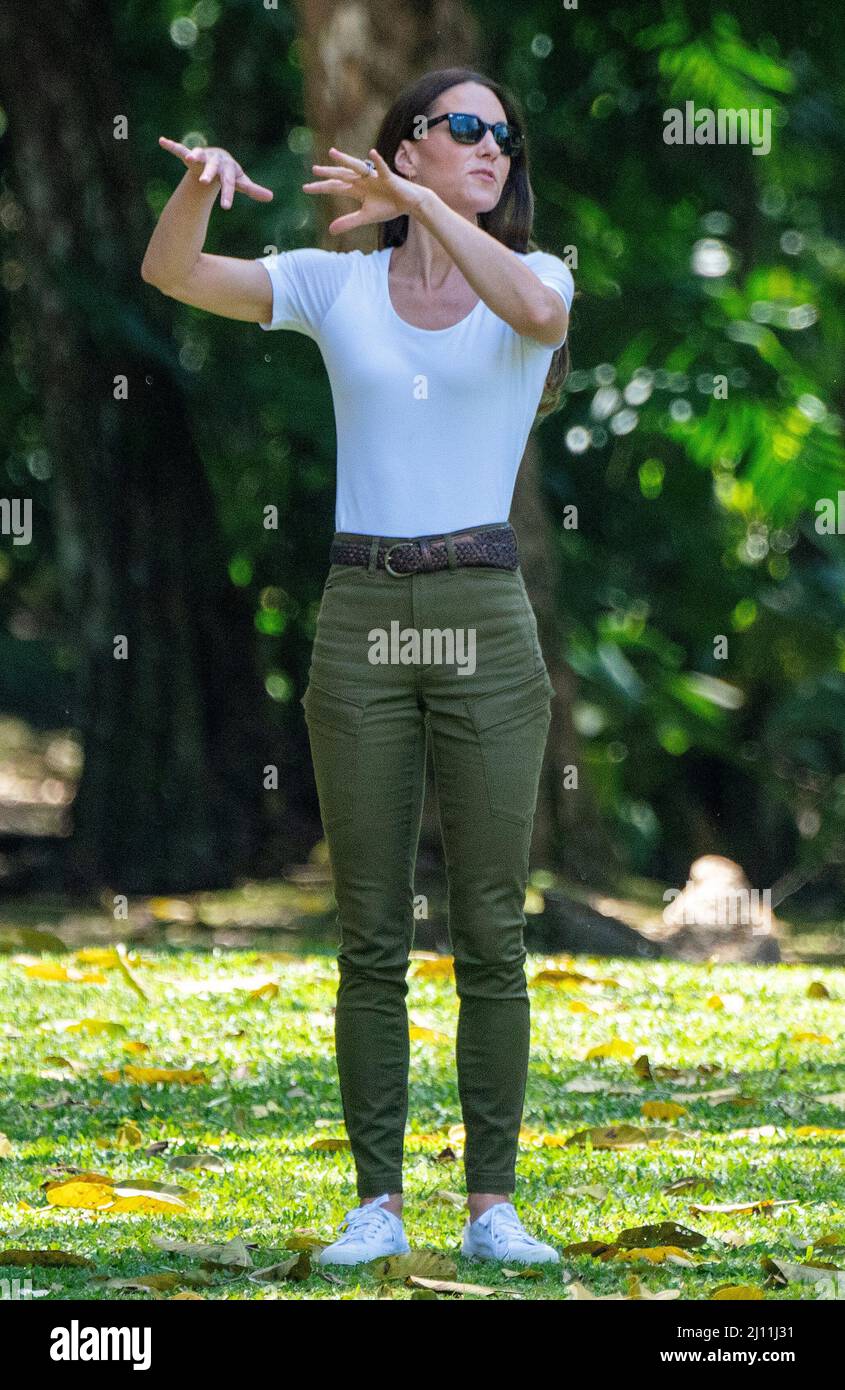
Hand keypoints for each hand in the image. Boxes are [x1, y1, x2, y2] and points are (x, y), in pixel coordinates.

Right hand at [158, 137, 273, 208]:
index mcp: (228, 169)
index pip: (229, 184)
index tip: (226, 208)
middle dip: (208, 174)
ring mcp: (203, 156)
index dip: (228, 195)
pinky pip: (180, 149)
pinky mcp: (191, 154)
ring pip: (198, 156)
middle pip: (212, 168)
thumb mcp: (241, 182)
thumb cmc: (230, 174)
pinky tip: (162, 141)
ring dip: (193, 155)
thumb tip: (271, 197)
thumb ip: (253, 189)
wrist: (220, 159)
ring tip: (188, 158)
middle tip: (204, 182)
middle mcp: (215, 161)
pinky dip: (172, 146)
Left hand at [303, 147, 426, 234]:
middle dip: (328, 173)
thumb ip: (348, 222)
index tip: (305, 188)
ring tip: (333, 153)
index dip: (321, 188)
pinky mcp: (388, 177)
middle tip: (314, 170)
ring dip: (345, 160)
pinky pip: (381, 168)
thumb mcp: (366, 217)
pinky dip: (377, 161)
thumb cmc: (388, 207)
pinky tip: (371, 153)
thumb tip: (330, 230)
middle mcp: (362, 180)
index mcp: (356, 189)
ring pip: (357, 167)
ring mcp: (374, 177)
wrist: (409, 203)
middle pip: (342, 175)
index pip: (335, 187)